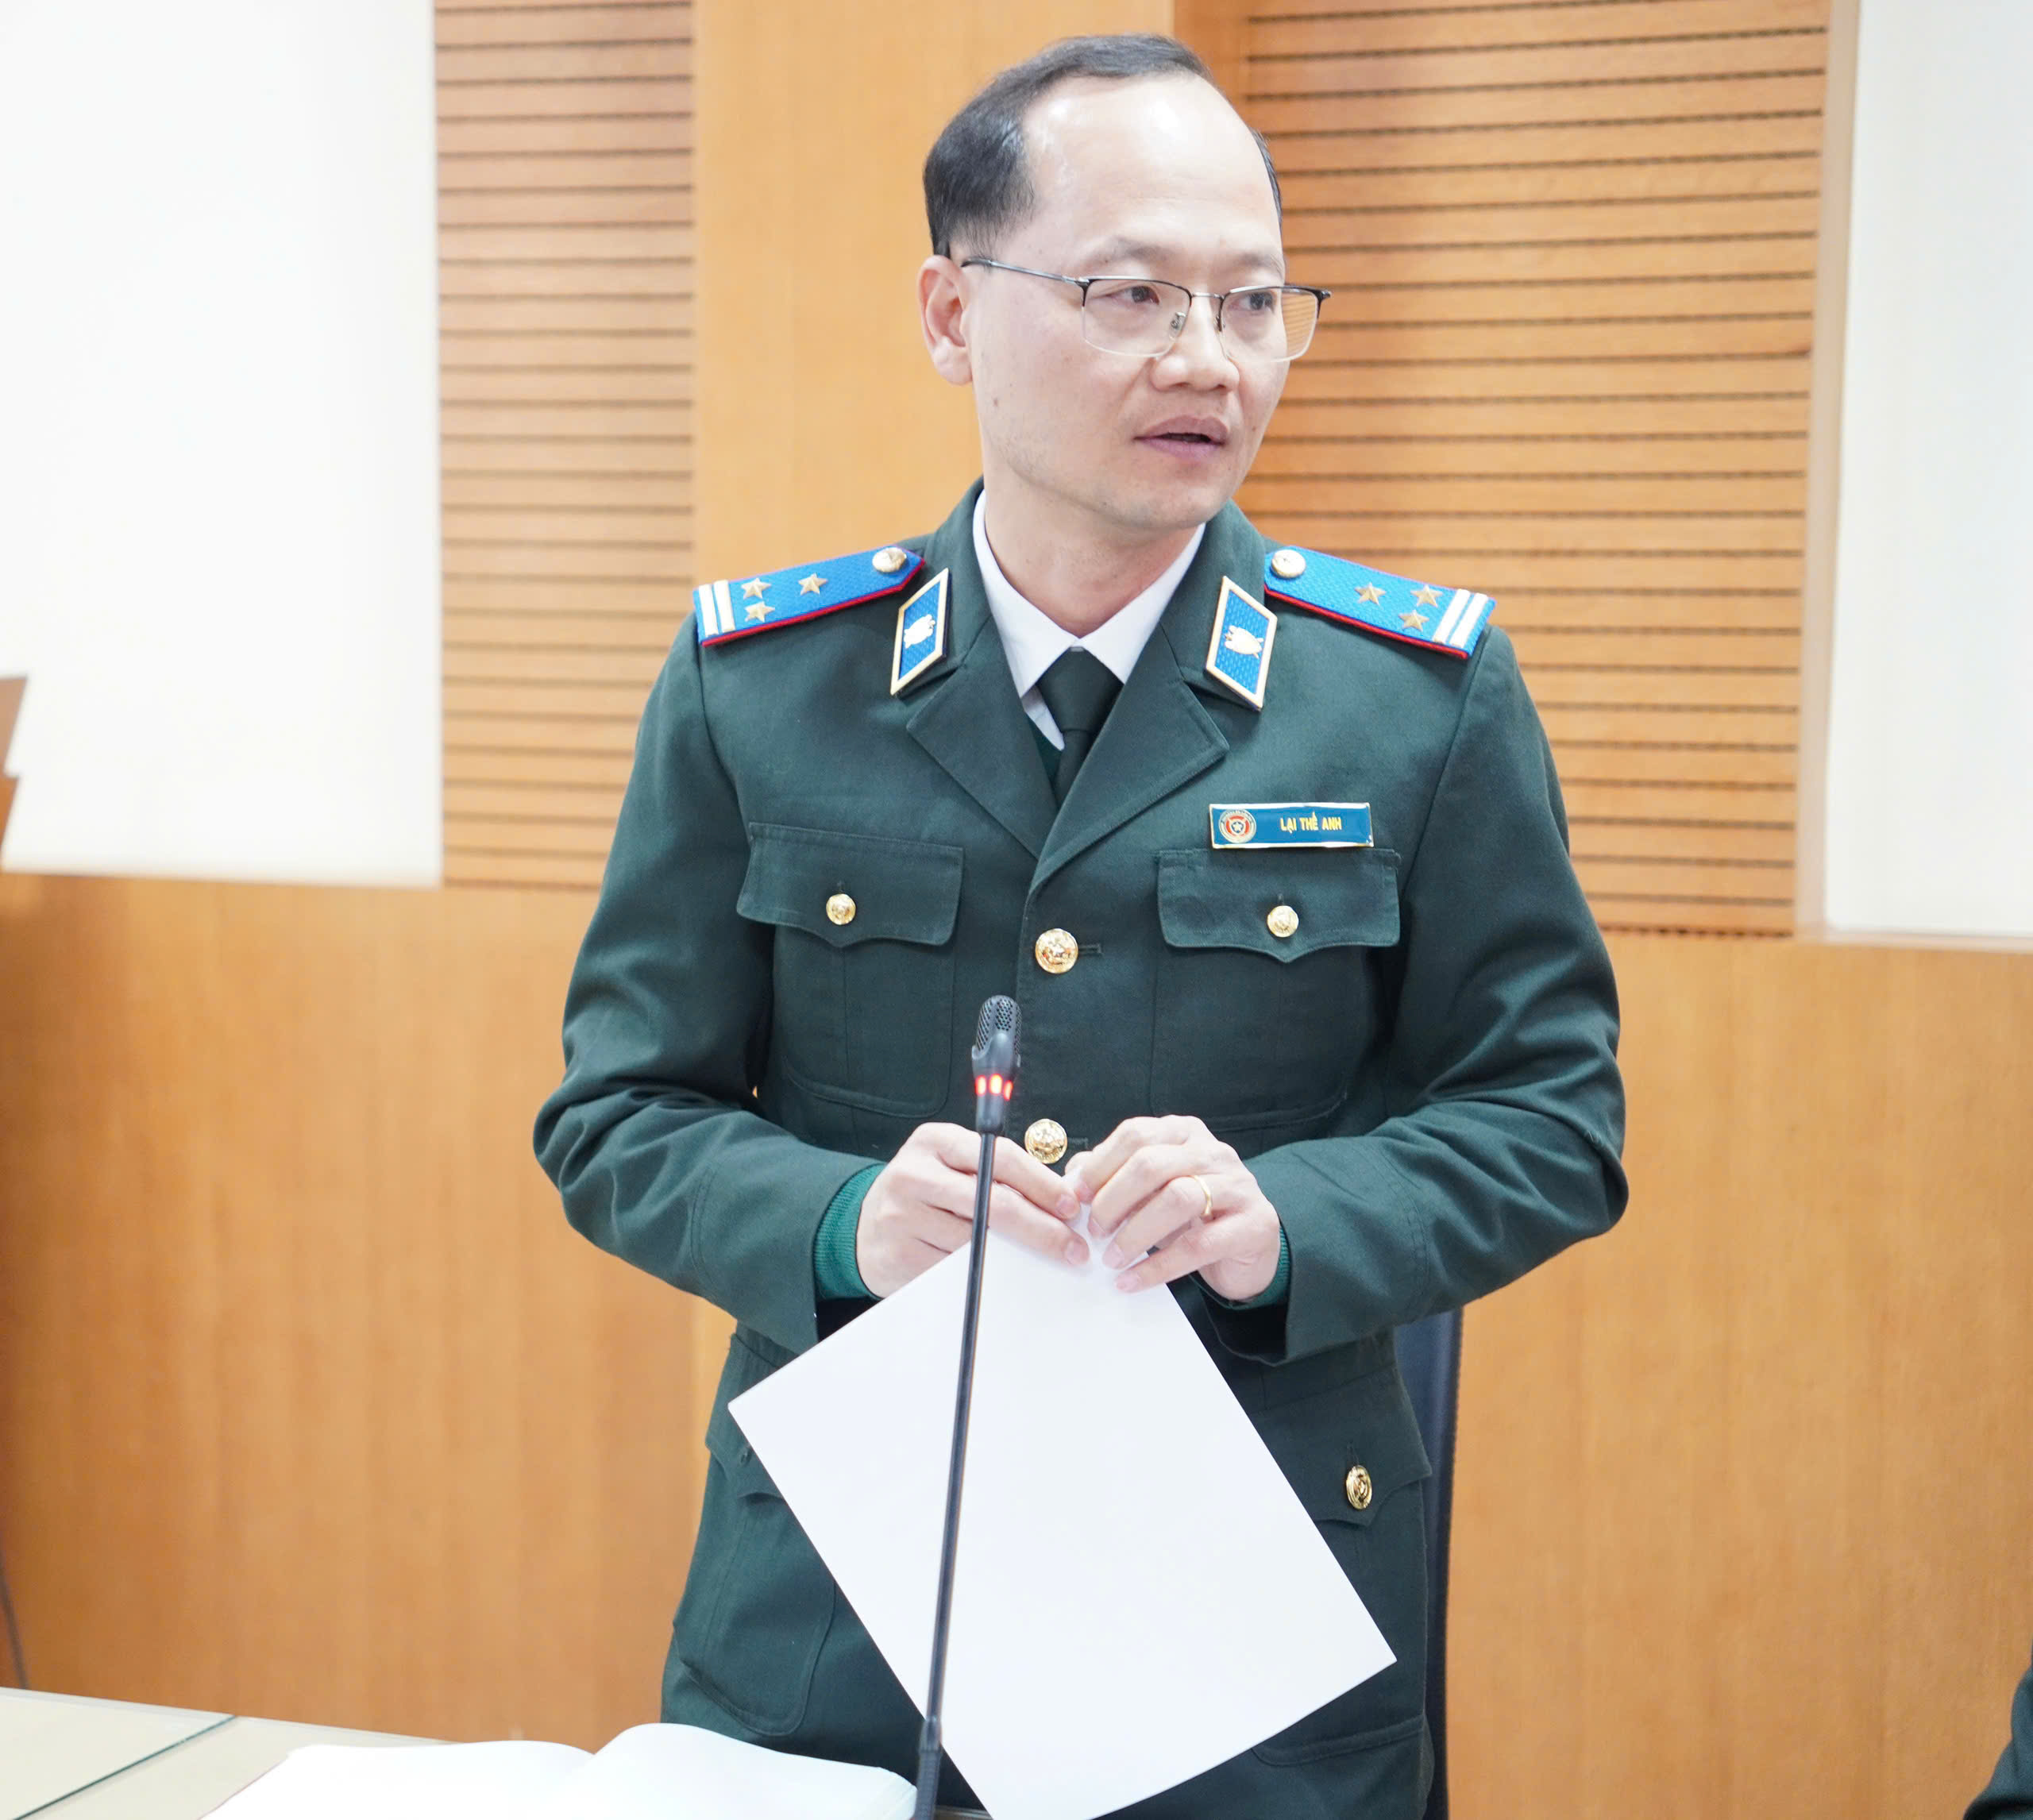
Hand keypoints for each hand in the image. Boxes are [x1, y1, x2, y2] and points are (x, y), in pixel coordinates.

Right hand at [857, 1123, 1084, 1298]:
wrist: (866, 1227)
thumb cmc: (925, 1192)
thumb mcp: (952, 1164)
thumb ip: (998, 1171)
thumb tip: (1063, 1194)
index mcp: (935, 1141)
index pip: (999, 1158)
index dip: (1042, 1184)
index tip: (1070, 1206)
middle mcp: (915, 1174)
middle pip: (993, 1203)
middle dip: (1042, 1228)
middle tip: (1071, 1246)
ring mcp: (903, 1216)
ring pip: (978, 1241)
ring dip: (1018, 1255)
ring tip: (1042, 1261)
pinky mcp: (901, 1255)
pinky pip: (957, 1269)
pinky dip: (985, 1273)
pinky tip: (1000, 1272)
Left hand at [1065, 1115, 1281, 1302]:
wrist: (1249, 1252)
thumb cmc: (1192, 1217)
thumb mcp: (1152, 1192)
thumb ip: (1115, 1178)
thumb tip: (1072, 1179)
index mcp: (1185, 1133)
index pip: (1136, 1135)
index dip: (1100, 1165)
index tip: (1076, 1197)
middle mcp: (1213, 1152)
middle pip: (1153, 1163)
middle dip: (1113, 1199)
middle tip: (1094, 1231)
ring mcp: (1238, 1185)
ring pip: (1178, 1198)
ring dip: (1135, 1232)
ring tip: (1111, 1258)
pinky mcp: (1253, 1224)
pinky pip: (1199, 1245)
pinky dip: (1158, 1266)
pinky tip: (1132, 1280)